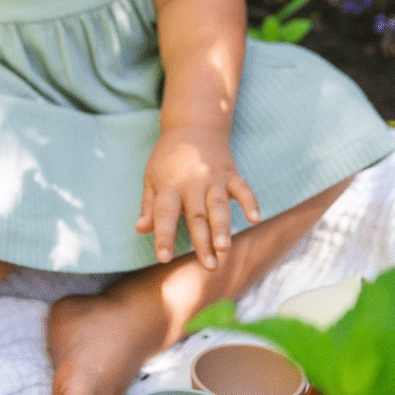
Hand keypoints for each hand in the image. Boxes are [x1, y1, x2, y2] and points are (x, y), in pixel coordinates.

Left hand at [134, 127, 259, 268]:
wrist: (192, 127)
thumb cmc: (168, 159)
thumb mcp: (152, 178)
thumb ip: (149, 206)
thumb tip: (140, 230)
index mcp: (169, 186)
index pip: (164, 214)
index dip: (163, 236)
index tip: (163, 258)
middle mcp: (191, 183)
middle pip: (197, 216)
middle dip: (202, 242)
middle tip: (209, 267)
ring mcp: (213, 178)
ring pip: (219, 207)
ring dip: (222, 228)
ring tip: (224, 249)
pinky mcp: (231, 174)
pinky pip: (242, 189)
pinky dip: (249, 202)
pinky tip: (254, 218)